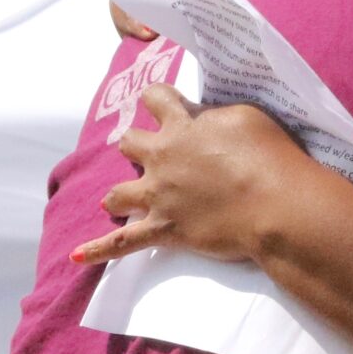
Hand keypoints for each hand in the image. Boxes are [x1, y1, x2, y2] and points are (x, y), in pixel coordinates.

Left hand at [72, 86, 314, 264]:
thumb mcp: (247, 117)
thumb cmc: (269, 156)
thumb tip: (203, 118)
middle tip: (154, 153)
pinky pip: (122, 244)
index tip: (164, 104)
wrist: (275, 204)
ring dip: (120, 195)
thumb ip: (217, 114)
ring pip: (117, 193)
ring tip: (124, 199)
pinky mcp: (163, 229)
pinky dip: (97, 251)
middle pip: (129, 143)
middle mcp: (162, 157)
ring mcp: (158, 196)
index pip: (155, 97)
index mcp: (182, 125)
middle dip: (138, 145)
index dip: (158, 99)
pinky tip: (77, 256)